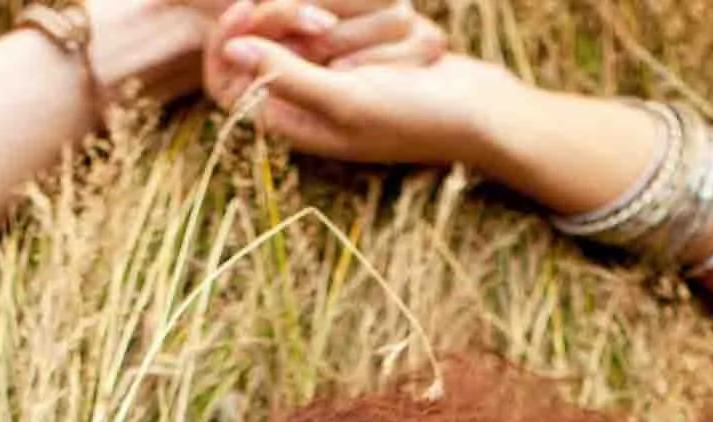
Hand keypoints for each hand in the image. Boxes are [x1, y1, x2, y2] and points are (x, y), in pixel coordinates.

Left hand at [204, 0, 503, 166]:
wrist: (486, 111)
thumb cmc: (416, 119)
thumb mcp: (346, 101)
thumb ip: (285, 76)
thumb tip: (232, 50)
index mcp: (289, 118)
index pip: (226, 77)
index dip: (227, 39)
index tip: (248, 8)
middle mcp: (307, 91)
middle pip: (264, 34)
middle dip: (291, 17)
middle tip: (322, 22)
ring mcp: (338, 65)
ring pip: (310, 13)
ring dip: (348, 17)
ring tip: (387, 45)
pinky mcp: (367, 41)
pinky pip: (352, 7)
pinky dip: (376, 14)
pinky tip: (411, 41)